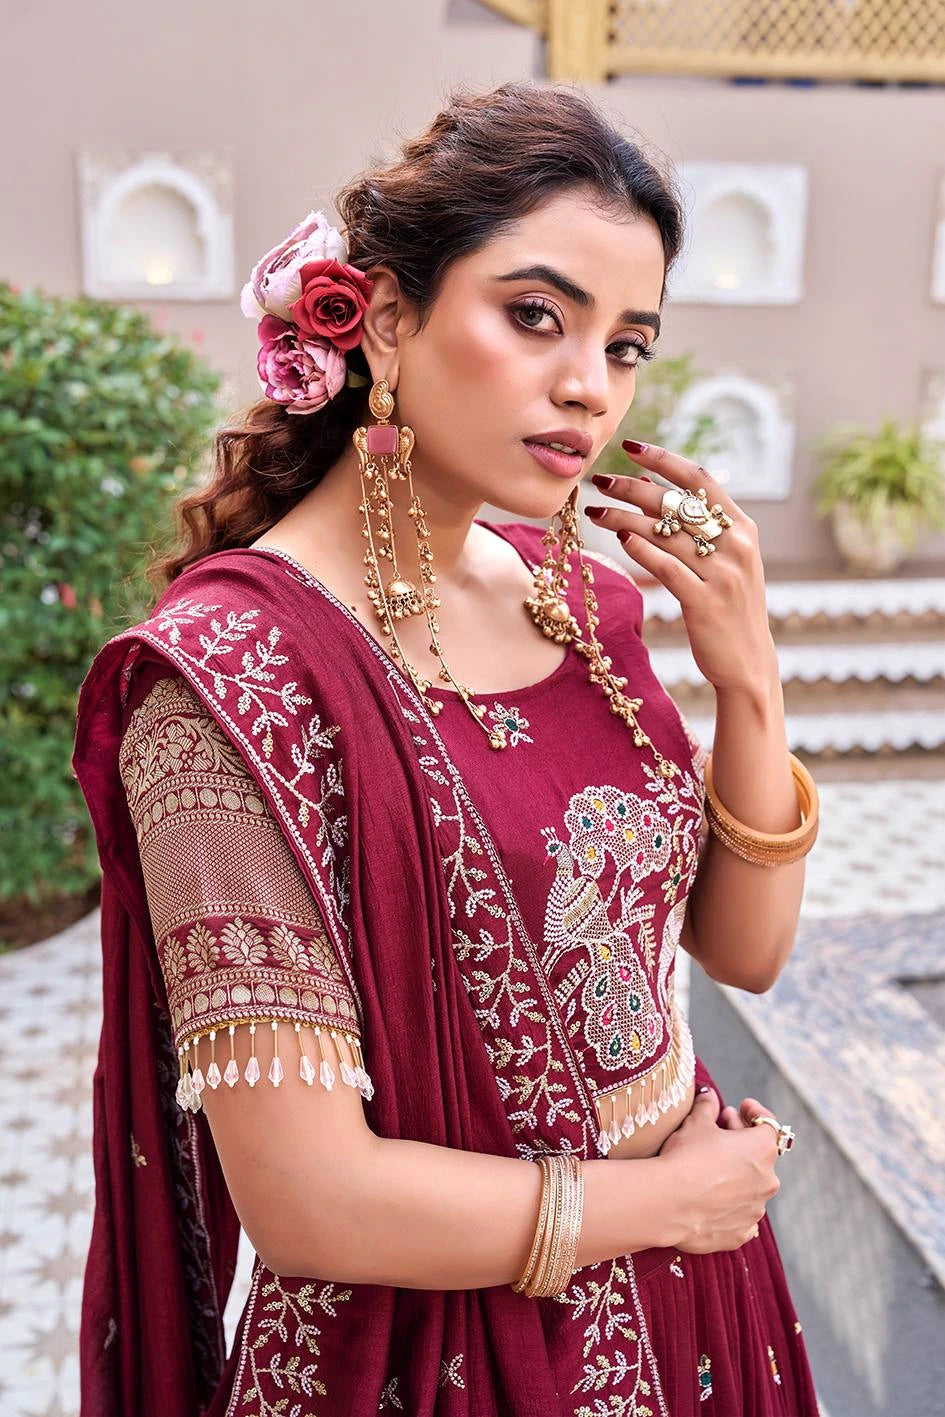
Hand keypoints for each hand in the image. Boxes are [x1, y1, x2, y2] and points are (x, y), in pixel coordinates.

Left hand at [586, 444, 778, 694]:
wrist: (748, 663)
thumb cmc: (728, 607)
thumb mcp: (723, 560)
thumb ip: (694, 525)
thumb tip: (646, 485)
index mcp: (743, 529)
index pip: (700, 479)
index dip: (663, 459)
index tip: (630, 446)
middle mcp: (736, 546)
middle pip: (675, 503)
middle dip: (632, 488)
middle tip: (599, 480)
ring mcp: (722, 574)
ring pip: (665, 534)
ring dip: (624, 518)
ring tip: (595, 511)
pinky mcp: (704, 602)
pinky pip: (666, 567)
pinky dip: (641, 550)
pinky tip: (619, 540)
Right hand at [655, 1086, 779, 1253]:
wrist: (668, 1202)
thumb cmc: (686, 1157)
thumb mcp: (695, 1123)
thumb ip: (707, 1106)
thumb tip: (709, 1095)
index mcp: (762, 1149)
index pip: (768, 1124)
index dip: (753, 1113)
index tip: (741, 1107)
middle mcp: (767, 1181)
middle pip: (760, 1155)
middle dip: (741, 1140)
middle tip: (719, 1130)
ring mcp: (755, 1210)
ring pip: (751, 1186)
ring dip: (737, 1174)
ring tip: (712, 1167)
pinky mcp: (741, 1233)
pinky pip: (742, 1215)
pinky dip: (732, 1205)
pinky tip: (714, 1198)